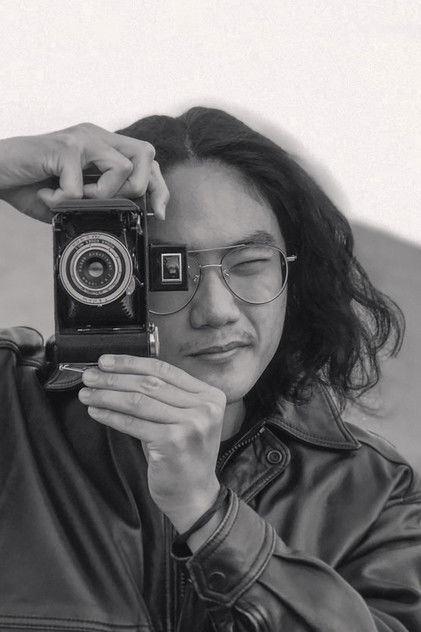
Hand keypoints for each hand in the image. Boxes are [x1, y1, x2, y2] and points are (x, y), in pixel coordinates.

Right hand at [0, 123, 168, 221]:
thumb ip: (100, 202)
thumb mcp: (75, 198)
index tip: (157, 212)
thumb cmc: (33, 184)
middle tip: (107, 201)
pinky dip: (66, 201)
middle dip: (137, 188)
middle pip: (146, 154)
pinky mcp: (64, 147)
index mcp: (102, 146)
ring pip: (121, 169)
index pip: (147, 159)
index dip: (158, 187)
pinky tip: (50, 196)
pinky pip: (82, 185)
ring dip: (101, 195)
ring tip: (74, 197)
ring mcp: (81, 139)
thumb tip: (129, 215)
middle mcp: (96, 136)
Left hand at [79, 354, 225, 531]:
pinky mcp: (174, 441)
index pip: (164, 370)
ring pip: (139, 400)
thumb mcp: (182, 418)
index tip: (107, 361)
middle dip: (114, 377)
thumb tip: (120, 374)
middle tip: (90, 376)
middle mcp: (204, 407)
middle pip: (150, 383)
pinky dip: (111, 415)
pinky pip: (133, 423)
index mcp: (209, 395)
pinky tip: (97, 411)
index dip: (131, 363)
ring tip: (88, 393)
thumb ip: (163, 396)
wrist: (194, 496)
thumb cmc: (182, 456)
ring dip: (107, 395)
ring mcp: (191, 424)